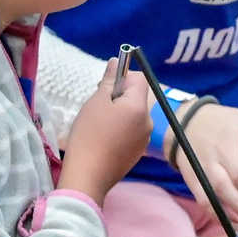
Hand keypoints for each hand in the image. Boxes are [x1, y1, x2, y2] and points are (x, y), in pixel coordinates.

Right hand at [58, 57, 153, 202]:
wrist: (89, 175)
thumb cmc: (89, 134)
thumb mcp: (96, 103)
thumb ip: (109, 81)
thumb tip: (116, 61)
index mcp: (139, 107)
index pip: (140, 79)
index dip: (123, 77)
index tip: (105, 88)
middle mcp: (148, 121)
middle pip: (136, 97)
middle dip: (118, 97)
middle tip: (97, 108)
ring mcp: (144, 138)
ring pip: (132, 115)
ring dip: (118, 113)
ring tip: (98, 125)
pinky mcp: (137, 152)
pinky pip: (130, 131)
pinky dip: (119, 129)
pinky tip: (103, 139)